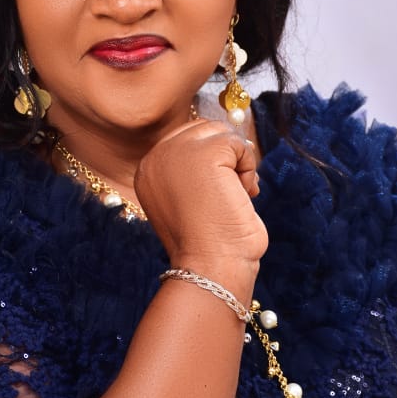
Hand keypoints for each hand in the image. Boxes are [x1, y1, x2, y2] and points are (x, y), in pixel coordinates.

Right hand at [135, 119, 267, 278]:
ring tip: (237, 193)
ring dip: (239, 163)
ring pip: (221, 134)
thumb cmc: (208, 241)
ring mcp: (176, 152)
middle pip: (204, 130)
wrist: (210, 267)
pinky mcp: (203, 154)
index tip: (221, 191)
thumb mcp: (193, 199)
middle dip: (227, 157)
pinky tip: (244, 193)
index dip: (215, 158)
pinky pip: (238, 143)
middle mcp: (155, 157)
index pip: (188, 138)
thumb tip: (234, 141)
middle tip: (234, 192)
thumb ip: (198, 170)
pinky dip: (249, 167)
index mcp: (148, 169)